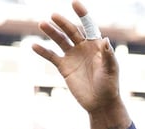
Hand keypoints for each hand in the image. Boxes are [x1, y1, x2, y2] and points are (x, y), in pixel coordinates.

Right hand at [32, 1, 129, 128]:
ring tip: (42, 24)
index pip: (88, 26)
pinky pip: (51, 56)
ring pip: (60, 40)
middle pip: (71, 31)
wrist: (100, 103)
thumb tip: (105, 40)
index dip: (83, 14)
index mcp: (96, 46)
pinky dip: (43, 51)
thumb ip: (108, 56)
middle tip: (54, 16)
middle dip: (63, 23)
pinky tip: (35, 45)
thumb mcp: (110, 70)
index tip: (74, 3)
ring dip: (51, 32)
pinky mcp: (64, 67)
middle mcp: (83, 48)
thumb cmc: (109, 86)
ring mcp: (73, 56)